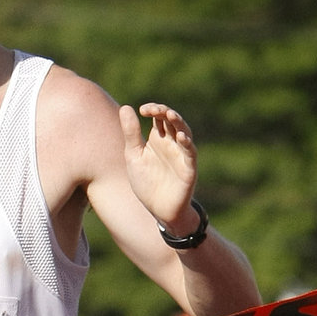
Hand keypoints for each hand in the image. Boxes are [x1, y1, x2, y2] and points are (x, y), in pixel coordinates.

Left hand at [119, 103, 198, 232]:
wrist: (157, 208)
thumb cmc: (146, 181)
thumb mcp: (134, 155)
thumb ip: (131, 133)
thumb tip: (126, 107)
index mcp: (158, 138)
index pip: (159, 117)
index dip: (154, 109)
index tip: (142, 110)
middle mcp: (172, 143)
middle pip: (173, 121)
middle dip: (165, 113)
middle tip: (154, 110)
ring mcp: (181, 154)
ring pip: (185, 133)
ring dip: (179, 124)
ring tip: (170, 115)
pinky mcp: (189, 168)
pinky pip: (190, 153)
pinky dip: (187, 144)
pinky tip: (181, 138)